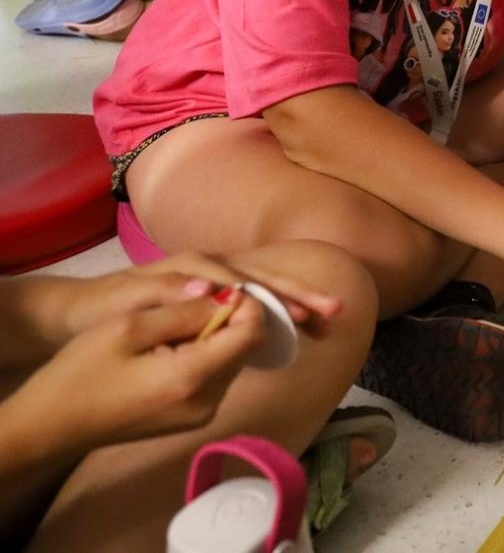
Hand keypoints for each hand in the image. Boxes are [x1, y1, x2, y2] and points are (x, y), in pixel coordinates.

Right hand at [11, 292, 262, 453]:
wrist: (51, 425)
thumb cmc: (81, 372)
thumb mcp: (130, 327)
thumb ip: (186, 311)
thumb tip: (231, 298)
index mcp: (193, 378)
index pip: (253, 332)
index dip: (245, 304)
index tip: (218, 290)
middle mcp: (208, 402)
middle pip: (246, 347)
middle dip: (230, 320)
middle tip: (191, 305)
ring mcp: (202, 415)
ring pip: (232, 360)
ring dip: (216, 337)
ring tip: (173, 327)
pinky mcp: (193, 419)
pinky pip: (216, 376)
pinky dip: (205, 355)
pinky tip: (170, 349)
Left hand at [62, 252, 344, 343]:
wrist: (76, 312)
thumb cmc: (101, 310)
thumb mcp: (128, 304)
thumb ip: (170, 294)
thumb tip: (215, 289)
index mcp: (195, 269)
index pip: (246, 282)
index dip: (275, 298)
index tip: (302, 315)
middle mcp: (209, 270)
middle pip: (264, 279)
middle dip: (301, 294)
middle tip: (335, 310)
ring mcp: (211, 283)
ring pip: (262, 289)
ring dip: (296, 304)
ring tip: (327, 321)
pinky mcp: (209, 298)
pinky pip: (250, 301)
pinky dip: (275, 312)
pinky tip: (293, 327)